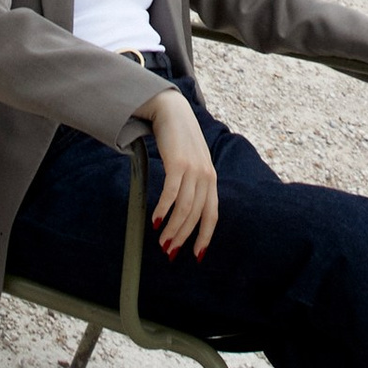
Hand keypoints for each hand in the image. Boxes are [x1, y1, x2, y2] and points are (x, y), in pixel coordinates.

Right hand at [146, 89, 219, 260]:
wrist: (172, 111)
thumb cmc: (180, 141)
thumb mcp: (192, 163)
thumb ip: (192, 184)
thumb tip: (182, 211)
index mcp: (211, 180)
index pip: (212, 215)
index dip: (205, 237)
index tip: (197, 256)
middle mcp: (206, 176)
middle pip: (196, 215)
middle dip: (183, 237)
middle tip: (169, 252)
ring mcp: (193, 169)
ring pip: (184, 207)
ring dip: (172, 228)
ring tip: (161, 241)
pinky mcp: (178, 163)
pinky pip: (172, 192)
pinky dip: (164, 209)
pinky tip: (155, 220)